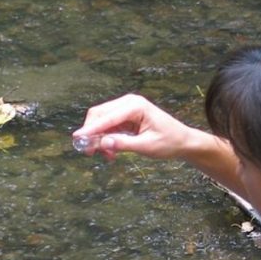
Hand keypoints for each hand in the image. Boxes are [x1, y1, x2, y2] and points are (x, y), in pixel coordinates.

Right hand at [73, 93, 196, 161]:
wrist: (182, 141)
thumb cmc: (169, 142)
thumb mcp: (147, 146)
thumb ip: (124, 144)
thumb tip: (103, 143)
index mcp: (136, 106)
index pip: (108, 117)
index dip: (91, 128)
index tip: (78, 138)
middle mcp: (128, 103)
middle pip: (99, 115)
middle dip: (92, 133)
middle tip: (90, 153)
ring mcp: (125, 109)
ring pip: (101, 121)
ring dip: (98, 138)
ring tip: (106, 156)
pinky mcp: (124, 117)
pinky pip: (107, 126)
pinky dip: (105, 139)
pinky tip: (111, 153)